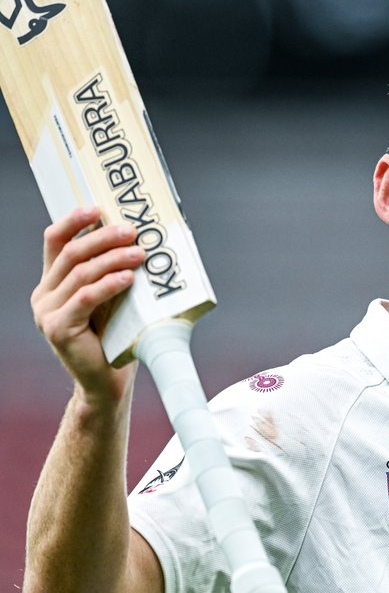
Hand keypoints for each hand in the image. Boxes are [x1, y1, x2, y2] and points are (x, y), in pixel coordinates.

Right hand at [31, 205, 144, 402]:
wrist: (107, 384)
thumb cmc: (115, 339)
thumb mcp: (112, 299)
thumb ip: (111, 273)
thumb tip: (137, 239)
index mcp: (52, 284)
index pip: (55, 241)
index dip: (74, 221)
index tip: (98, 208)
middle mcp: (44, 295)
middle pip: (71, 252)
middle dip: (104, 237)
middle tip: (133, 231)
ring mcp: (46, 313)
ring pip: (79, 272)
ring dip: (112, 259)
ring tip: (140, 254)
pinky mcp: (57, 329)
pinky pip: (84, 298)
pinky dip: (108, 284)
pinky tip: (128, 278)